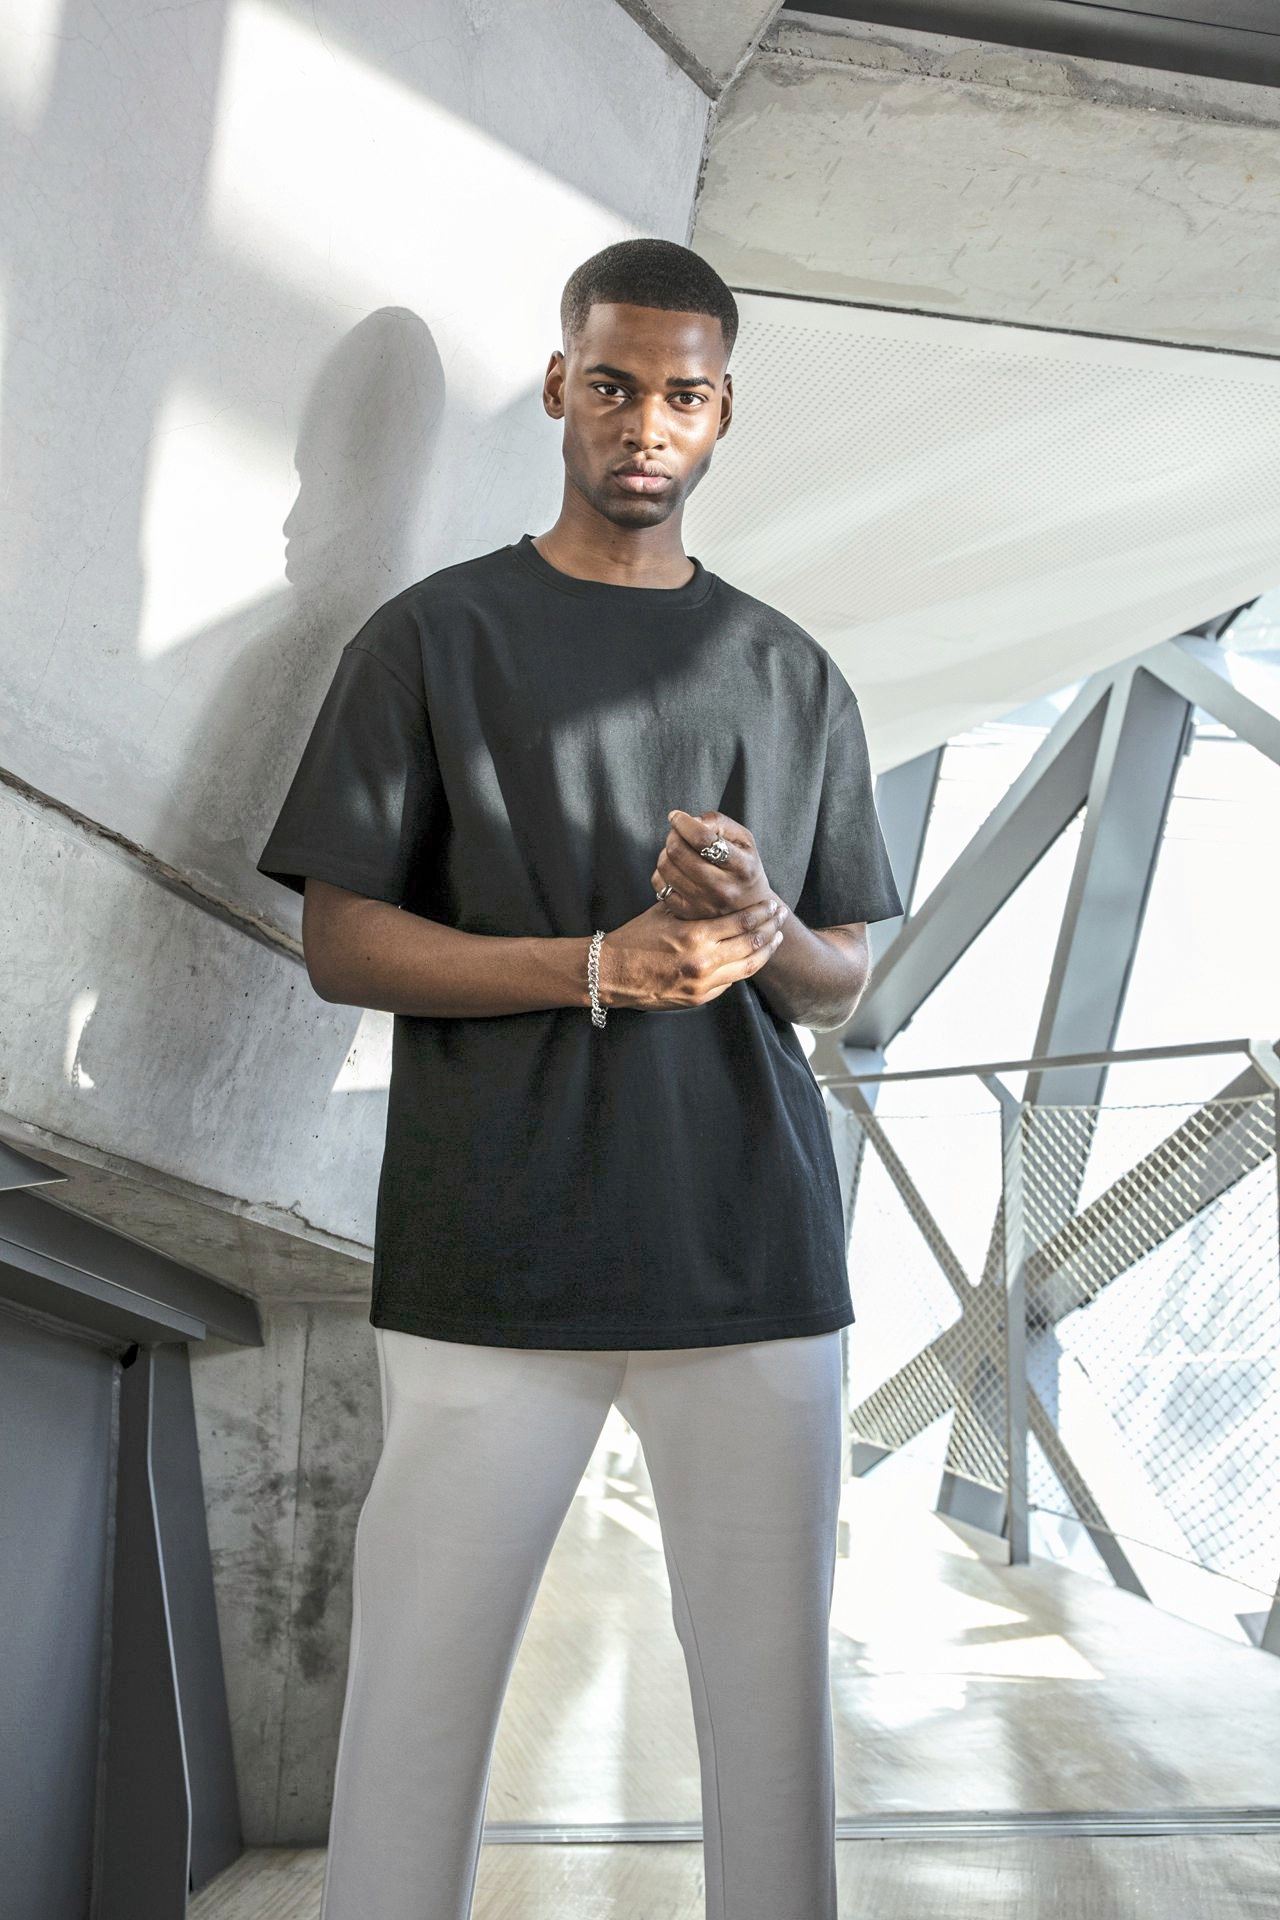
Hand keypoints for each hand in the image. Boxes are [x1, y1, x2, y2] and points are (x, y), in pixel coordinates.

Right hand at [597, 898, 788, 1012]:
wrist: (611, 973)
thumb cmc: (635, 938)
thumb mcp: (666, 914)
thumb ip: (696, 908)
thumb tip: (721, 896)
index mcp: (696, 936)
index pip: (742, 922)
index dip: (762, 912)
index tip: (772, 904)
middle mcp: (704, 962)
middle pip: (752, 944)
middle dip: (771, 929)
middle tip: (781, 917)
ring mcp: (703, 984)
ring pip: (748, 967)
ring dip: (765, 951)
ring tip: (775, 938)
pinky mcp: (699, 999)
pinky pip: (730, 982)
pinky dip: (743, 967)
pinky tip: (750, 956)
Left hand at [651, 808, 780, 920]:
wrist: (750, 910)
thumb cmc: (744, 867)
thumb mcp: (744, 840)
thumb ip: (718, 822)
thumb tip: (689, 820)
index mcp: (742, 868)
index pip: (703, 839)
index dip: (683, 822)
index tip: (676, 816)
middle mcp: (723, 889)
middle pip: (679, 852)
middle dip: (673, 836)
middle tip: (677, 833)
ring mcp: (704, 905)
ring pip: (666, 867)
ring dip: (666, 852)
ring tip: (677, 851)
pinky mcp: (688, 915)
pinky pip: (660, 886)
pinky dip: (662, 873)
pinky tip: (675, 870)